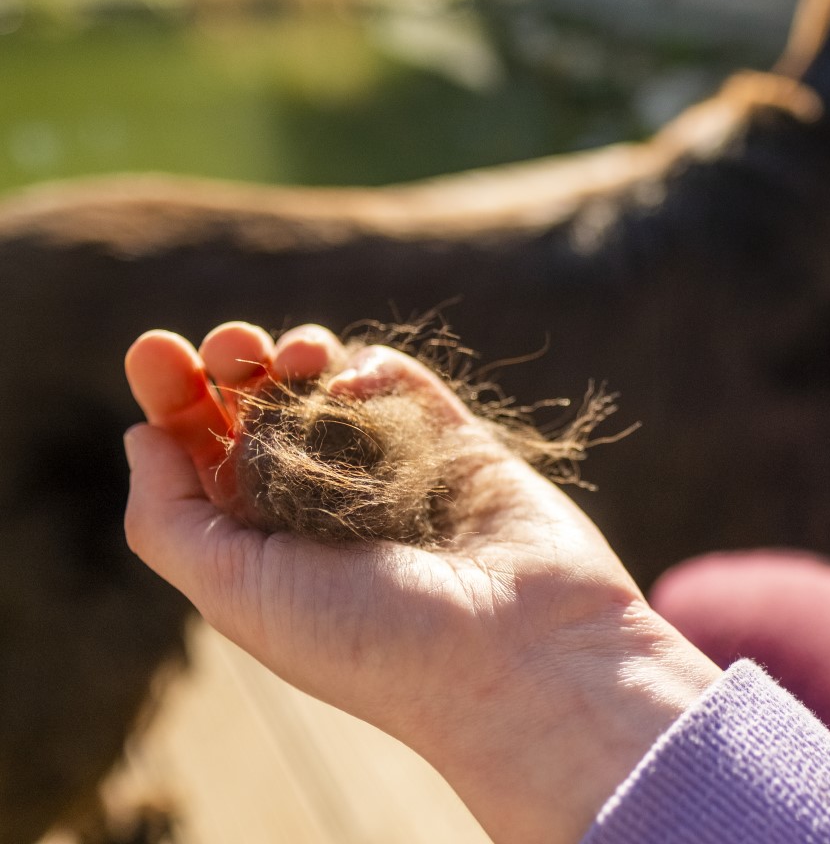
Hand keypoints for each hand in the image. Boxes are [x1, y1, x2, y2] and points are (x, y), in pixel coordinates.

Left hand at [123, 323, 720, 843]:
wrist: (515, 654)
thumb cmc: (370, 641)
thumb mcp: (234, 592)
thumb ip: (167, 517)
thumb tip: (142, 435)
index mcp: (260, 545)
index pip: (201, 455)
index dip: (172, 399)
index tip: (153, 351)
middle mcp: (320, 505)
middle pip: (258, 408)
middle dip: (232, 364)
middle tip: (229, 346)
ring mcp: (391, 471)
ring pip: (328, 386)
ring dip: (299, 354)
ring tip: (293, 355)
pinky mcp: (456, 443)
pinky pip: (403, 384)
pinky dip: (373, 369)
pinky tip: (356, 383)